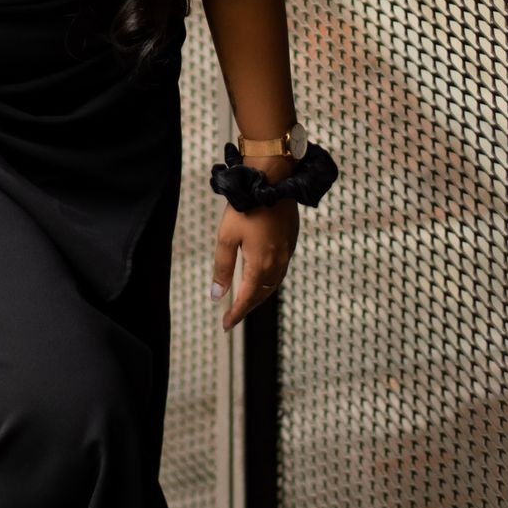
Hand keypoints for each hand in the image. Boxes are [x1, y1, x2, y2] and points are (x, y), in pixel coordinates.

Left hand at [210, 197, 298, 331]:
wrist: (272, 182)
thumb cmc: (247, 208)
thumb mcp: (227, 238)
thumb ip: (222, 268)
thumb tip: (217, 295)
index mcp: (260, 265)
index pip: (247, 299)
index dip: (236, 314)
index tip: (225, 325)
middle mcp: (277, 264)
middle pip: (262, 295)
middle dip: (247, 307)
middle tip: (233, 315)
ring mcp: (286, 253)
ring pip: (273, 284)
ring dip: (259, 295)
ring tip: (246, 300)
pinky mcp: (291, 242)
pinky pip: (280, 271)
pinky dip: (269, 281)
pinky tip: (262, 277)